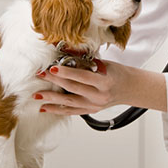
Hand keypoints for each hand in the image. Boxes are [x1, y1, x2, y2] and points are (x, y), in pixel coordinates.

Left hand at [34, 59, 166, 114]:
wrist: (130, 88)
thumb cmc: (118, 73)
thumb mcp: (105, 64)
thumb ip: (86, 63)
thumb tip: (65, 56)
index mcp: (105, 82)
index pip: (83, 77)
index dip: (67, 72)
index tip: (53, 67)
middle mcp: (99, 96)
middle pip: (73, 89)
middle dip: (55, 81)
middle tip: (41, 75)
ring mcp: (94, 106)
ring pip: (69, 103)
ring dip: (51, 98)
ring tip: (37, 94)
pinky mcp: (90, 110)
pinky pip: (71, 111)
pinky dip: (57, 110)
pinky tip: (45, 107)